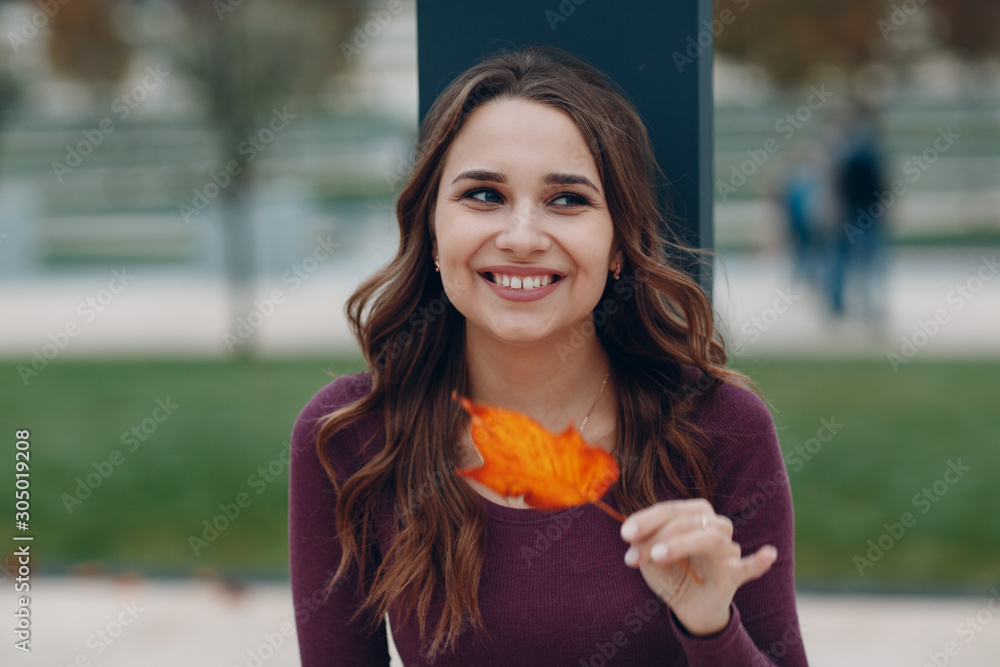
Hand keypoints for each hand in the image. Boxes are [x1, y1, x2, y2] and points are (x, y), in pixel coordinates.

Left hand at [620, 498, 777, 635]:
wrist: (689, 607)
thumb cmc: (671, 574)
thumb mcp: (650, 560)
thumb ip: (642, 545)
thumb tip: (633, 537)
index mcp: (693, 516)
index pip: (671, 509)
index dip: (647, 519)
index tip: (625, 534)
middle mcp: (713, 527)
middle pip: (689, 520)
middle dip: (658, 534)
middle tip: (636, 554)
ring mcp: (726, 551)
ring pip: (711, 537)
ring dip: (682, 543)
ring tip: (659, 556)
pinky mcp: (735, 574)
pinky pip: (750, 567)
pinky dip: (759, 561)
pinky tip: (768, 554)